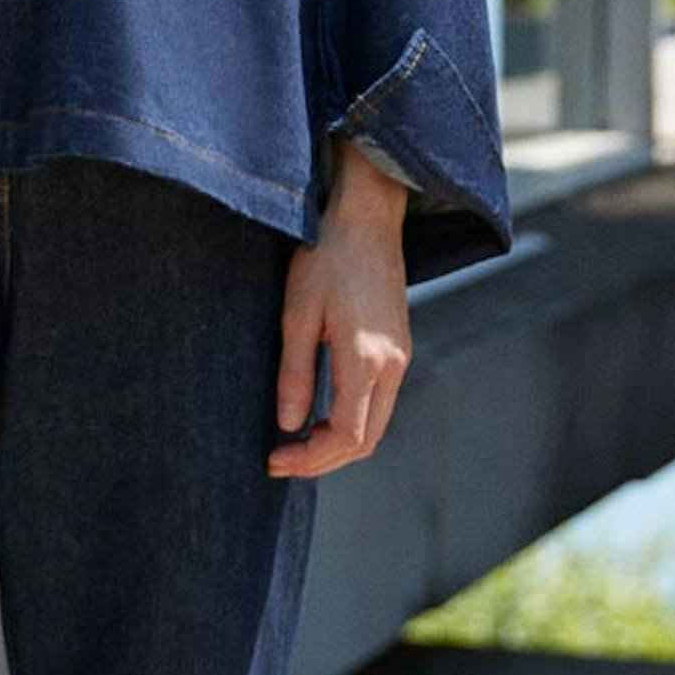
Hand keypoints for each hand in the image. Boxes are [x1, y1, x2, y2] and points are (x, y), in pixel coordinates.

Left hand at [270, 142, 410, 475]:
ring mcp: (400, 355)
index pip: (345, 437)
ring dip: (339, 442)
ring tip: (297, 441)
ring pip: (376, 424)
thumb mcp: (297, 313)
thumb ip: (295, 374)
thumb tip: (288, 426)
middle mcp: (392, 364)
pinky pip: (381, 401)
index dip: (309, 460)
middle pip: (366, 440)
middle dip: (323, 460)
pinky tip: (322, 412)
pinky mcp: (400, 345)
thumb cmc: (327, 256)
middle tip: (282, 459)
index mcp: (365, 359)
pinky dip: (352, 420)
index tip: (274, 459)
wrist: (366, 214)